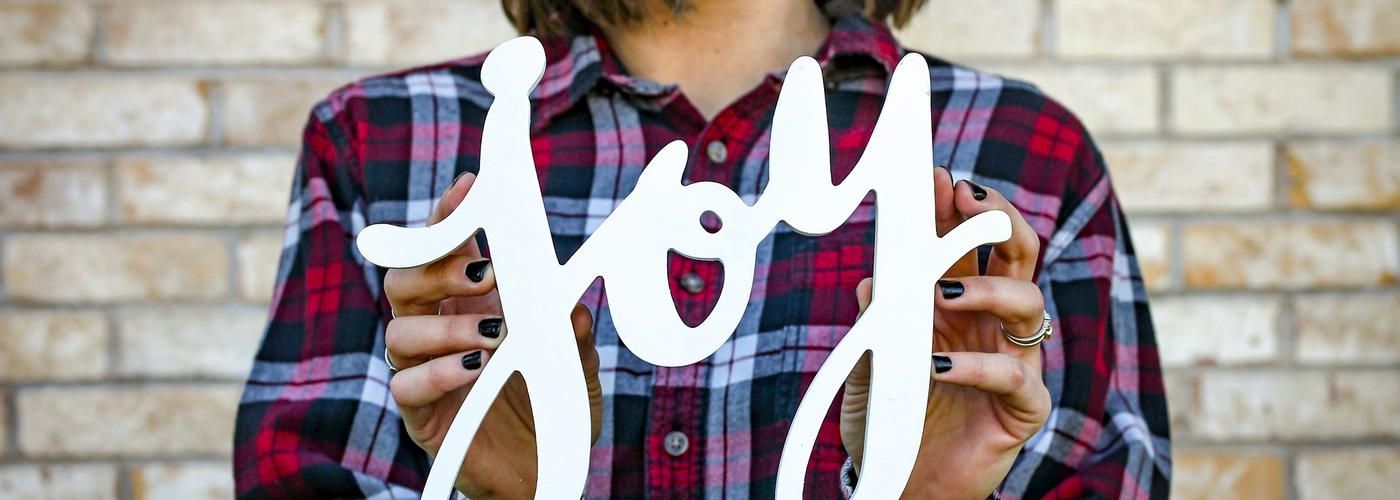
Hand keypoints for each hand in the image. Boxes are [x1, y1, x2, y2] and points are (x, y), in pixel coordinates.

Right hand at [383, 173, 603, 497]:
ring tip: (493, 335)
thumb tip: (573, 306)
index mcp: (471, 304)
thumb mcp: (577, 365)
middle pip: (404, 279)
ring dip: (445, 326)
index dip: (449, 217)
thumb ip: (573, 333)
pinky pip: (407, 386)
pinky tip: (474, 369)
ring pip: (399, 330)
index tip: (468, 189)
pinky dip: (439, 372)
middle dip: (436, 265)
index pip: (445, 249)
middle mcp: (439, 330)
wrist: (544, 472)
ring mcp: (425, 371)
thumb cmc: (553, 408)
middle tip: (484, 271)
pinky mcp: (423, 417)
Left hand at [840, 167, 1050, 498]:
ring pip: (1028, 302)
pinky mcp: (1023, 409)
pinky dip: (978, 366)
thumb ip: (877, 322)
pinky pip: (1016, 376)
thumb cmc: (890, 419)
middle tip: (967, 199)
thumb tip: (874, 276)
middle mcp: (993, 325)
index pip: (969, 242)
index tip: (939, 178)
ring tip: (943, 293)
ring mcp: (1014, 362)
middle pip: (1018, 253)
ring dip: (988, 288)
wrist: (899, 484)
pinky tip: (938, 366)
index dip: (959, 208)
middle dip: (997, 218)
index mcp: (960, 304)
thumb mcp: (871, 364)